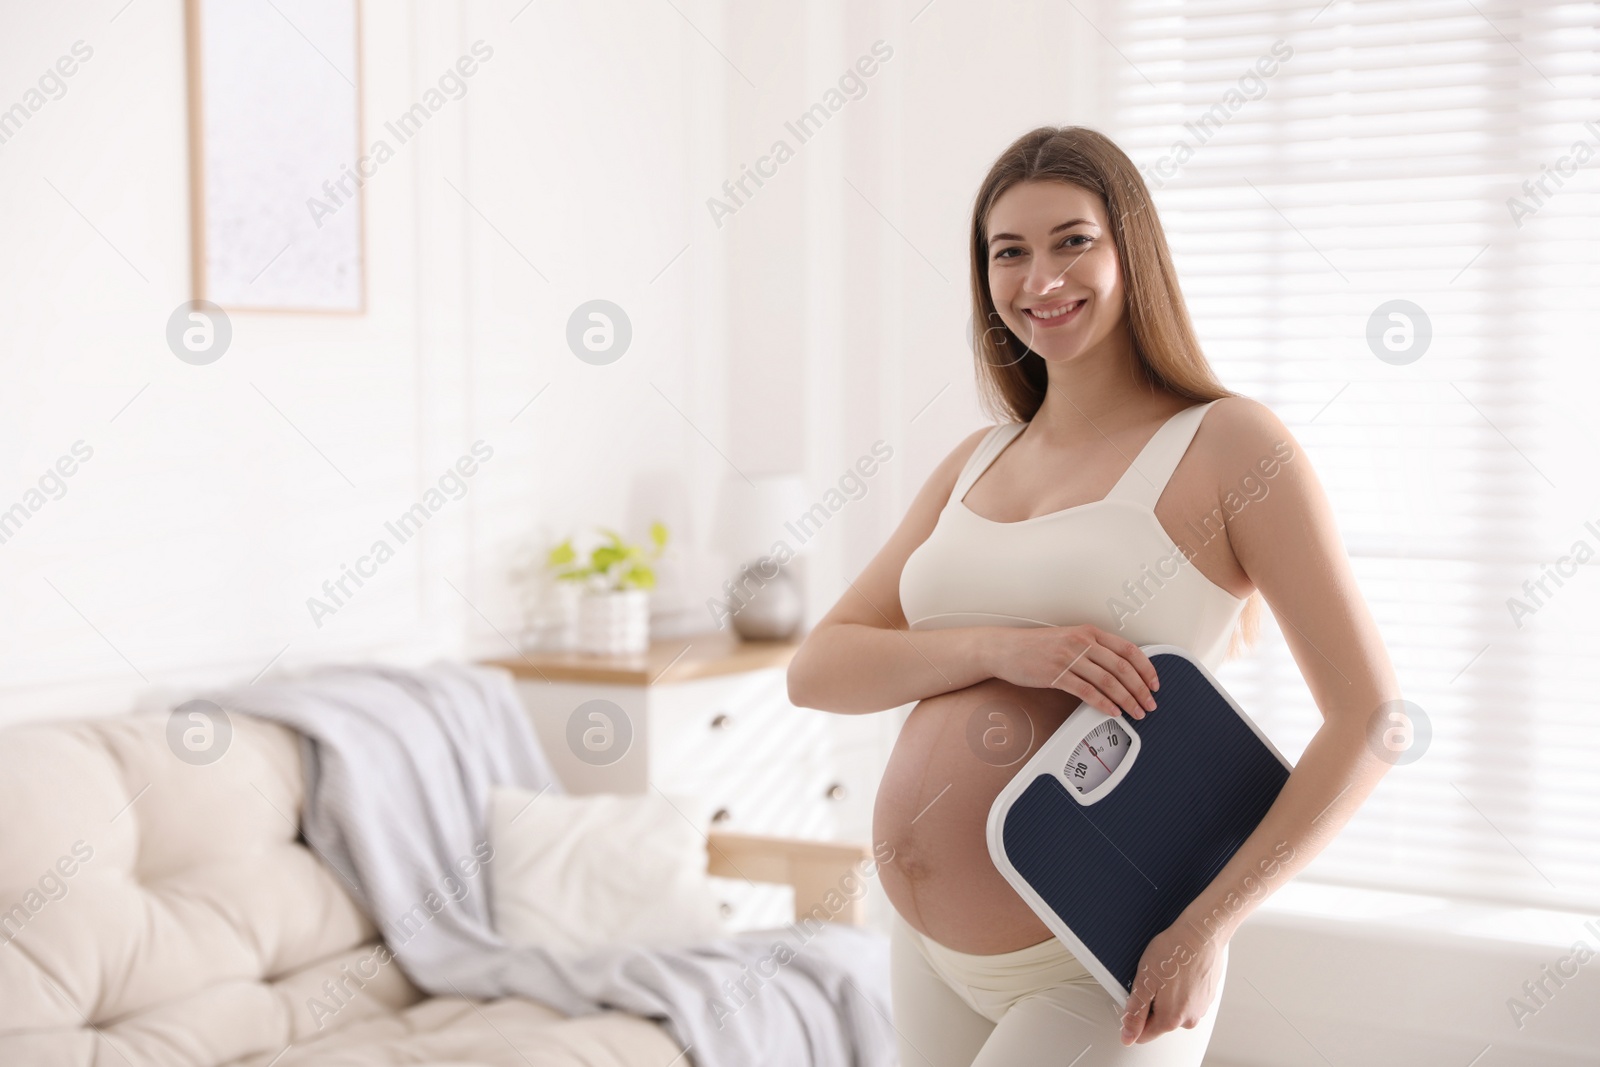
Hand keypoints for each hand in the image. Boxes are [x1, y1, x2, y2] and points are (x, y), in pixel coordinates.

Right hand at [984, 624, 1159, 718]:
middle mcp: (1082, 642)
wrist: (1005, 648)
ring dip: (1127, 700)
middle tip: (1150, 703)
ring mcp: (1069, 658)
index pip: (1128, 650)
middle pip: (1122, 668)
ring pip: (1108, 681)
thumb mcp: (1069, 638)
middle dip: (1141, 689)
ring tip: (1136, 712)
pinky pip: (1087, 692)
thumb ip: (1093, 649)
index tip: (1155, 684)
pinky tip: (1113, 712)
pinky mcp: (1056, 675)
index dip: (1147, 669)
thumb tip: (1120, 670)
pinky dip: (1104, 704)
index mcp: (1089, 632)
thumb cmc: (1035, 646)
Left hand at [1119, 922, 1225, 1043]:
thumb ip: (1135, 1013)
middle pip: (1159, 1021)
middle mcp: (1189, 1019)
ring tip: (1167, 970)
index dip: (1134, 1017)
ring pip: (1174, 1008)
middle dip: (1151, 1003)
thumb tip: (1128, 1036)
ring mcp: (1201, 1008)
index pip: (1144, 1035)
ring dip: (1166, 994)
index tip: (1135, 997)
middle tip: (1152, 978)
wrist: (1202, 934)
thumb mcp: (1145, 982)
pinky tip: (1178, 969)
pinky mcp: (1207, 996)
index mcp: (1171, 1020)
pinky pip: (1187, 998)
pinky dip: (1180, 987)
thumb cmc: (1174, 952)